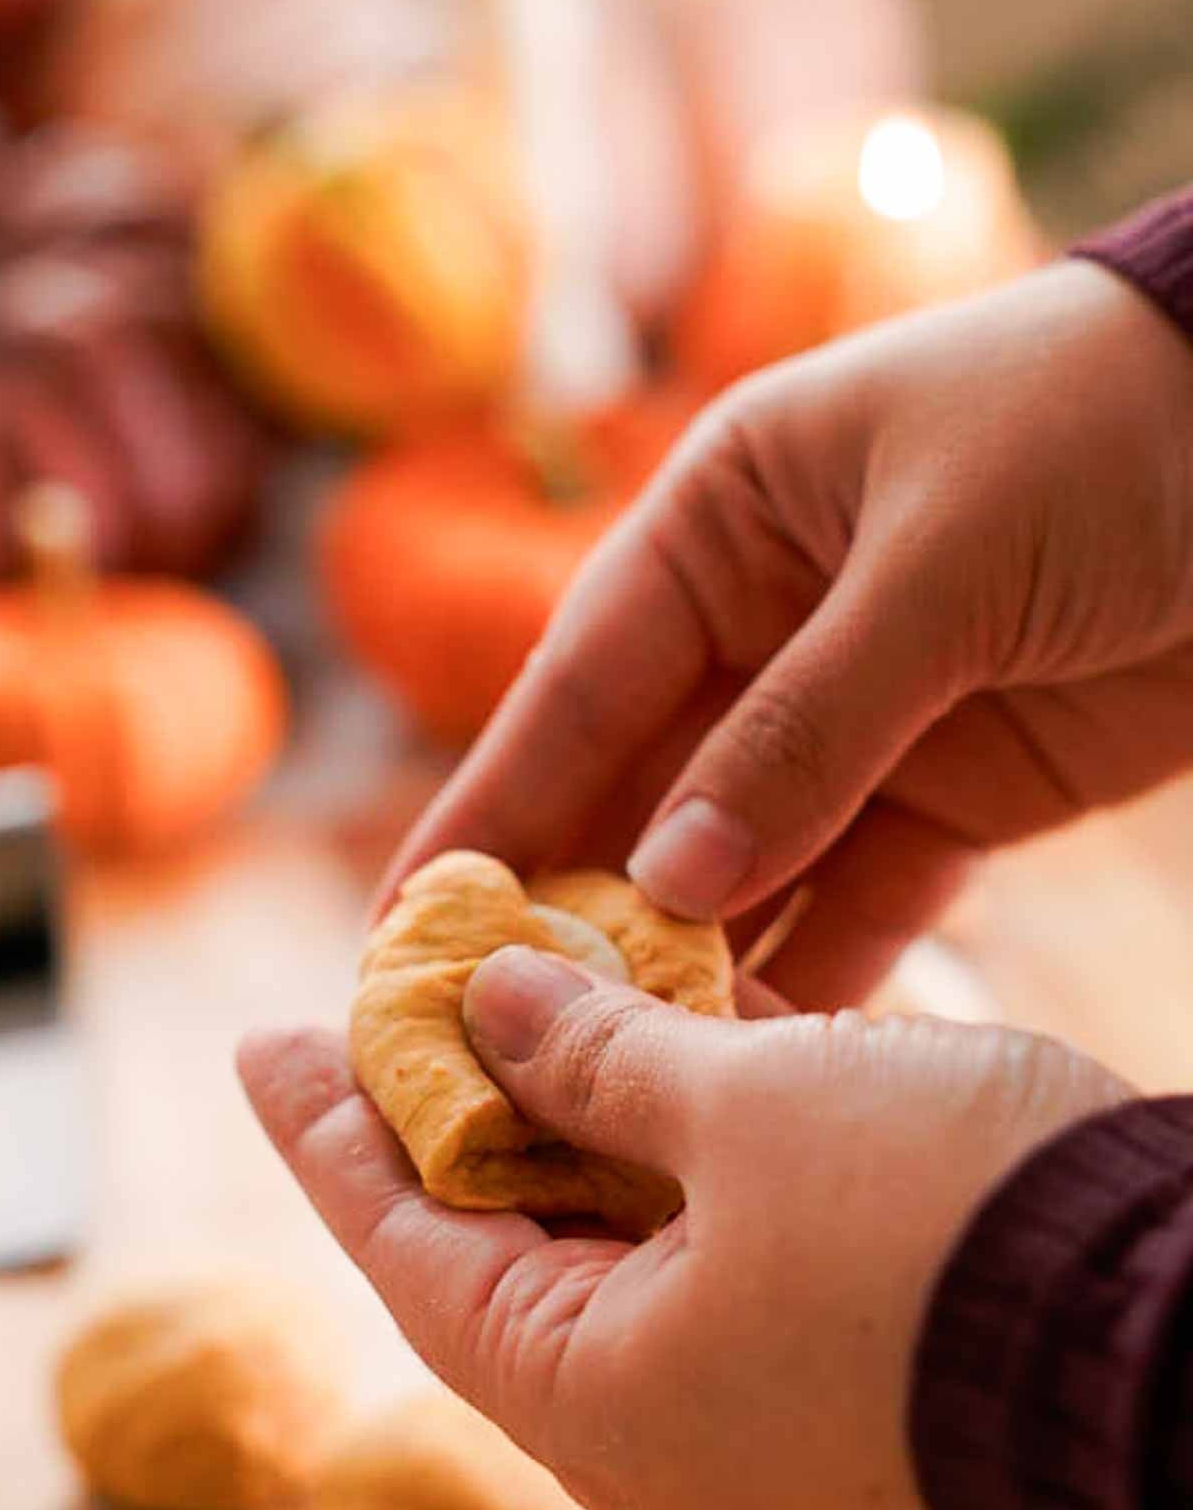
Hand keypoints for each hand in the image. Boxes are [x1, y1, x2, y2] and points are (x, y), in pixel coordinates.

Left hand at [238, 953, 1127, 1509]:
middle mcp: (664, 1415)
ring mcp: (758, 1389)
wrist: (1186, 1329)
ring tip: (527, 984)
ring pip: (625, 1228)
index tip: (263, 1043)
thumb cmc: (946, 1226)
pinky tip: (668, 1030)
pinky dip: (685, 1136)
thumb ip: (600, 1055)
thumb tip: (494, 1001)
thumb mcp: (746, 1109)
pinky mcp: (843, 1347)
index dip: (329, 1130)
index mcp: (598, 1391)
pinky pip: (720, 1234)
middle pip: (508, 1238)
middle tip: (398, 993)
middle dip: (460, 1104)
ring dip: (583, 1104)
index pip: (407, 1245)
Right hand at [377, 262, 1192, 1008]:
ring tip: (610, 1076)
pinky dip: (813, 972)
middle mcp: (766, 626)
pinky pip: (859, 898)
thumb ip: (806, 727)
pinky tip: (751, 1057)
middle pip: (641, 793)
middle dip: (574, 911)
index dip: (491, 808)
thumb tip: (673, 886)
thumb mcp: (938, 562)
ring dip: (688, 962)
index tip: (409, 923)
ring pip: (742, 863)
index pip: (576, 684)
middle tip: (492, 1038)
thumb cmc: (1101, 432)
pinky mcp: (950, 795)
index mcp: (724, 523)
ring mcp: (856, 721)